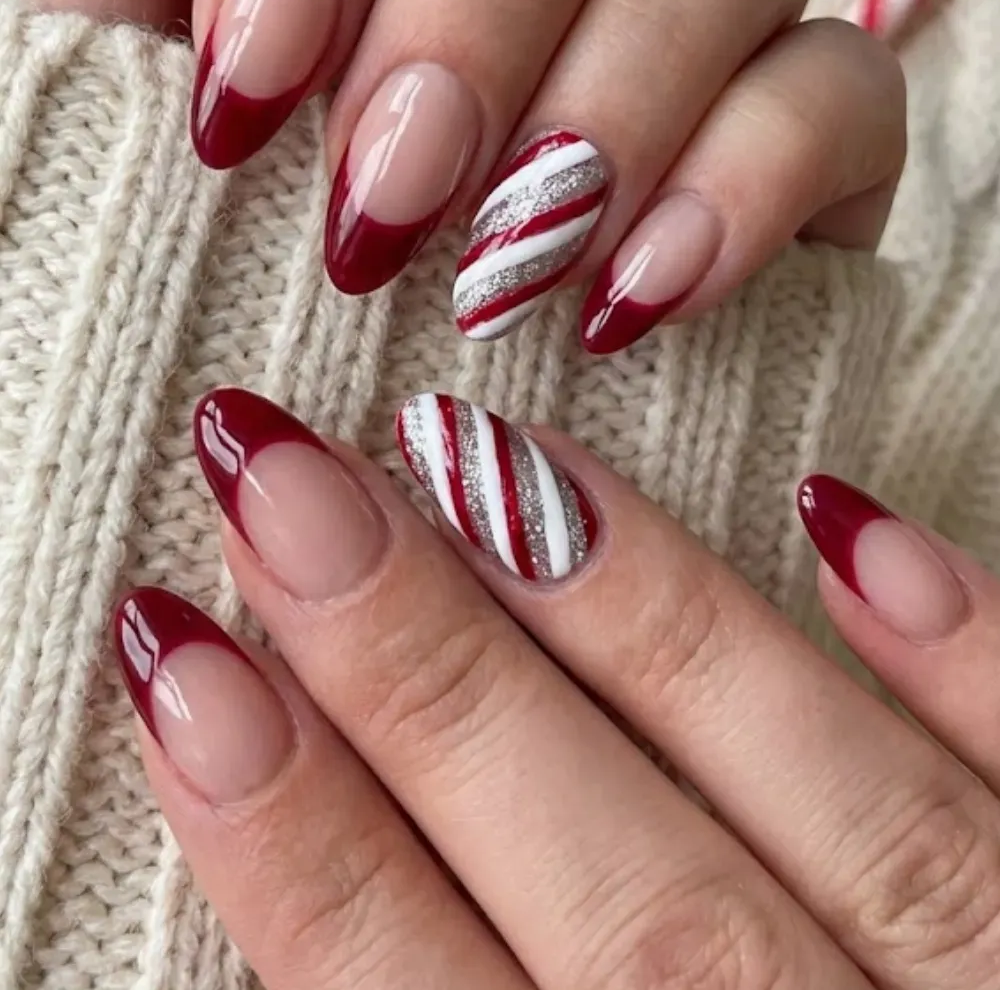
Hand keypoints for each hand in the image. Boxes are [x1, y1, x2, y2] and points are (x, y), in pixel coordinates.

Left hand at [0, 0, 904, 353]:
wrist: (329, 445)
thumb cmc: (200, 251)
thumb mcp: (119, 87)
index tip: (250, 82)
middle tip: (386, 196)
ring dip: (619, 81)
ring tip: (513, 262)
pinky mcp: (810, 130)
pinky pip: (849, 82)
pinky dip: (751, 176)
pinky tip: (636, 294)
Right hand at [116, 386, 999, 988]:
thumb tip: (331, 879)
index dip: (302, 844)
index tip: (185, 654)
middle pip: (630, 911)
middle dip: (435, 686)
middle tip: (290, 478)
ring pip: (845, 828)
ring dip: (652, 635)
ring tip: (490, 459)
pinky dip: (975, 668)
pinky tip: (847, 525)